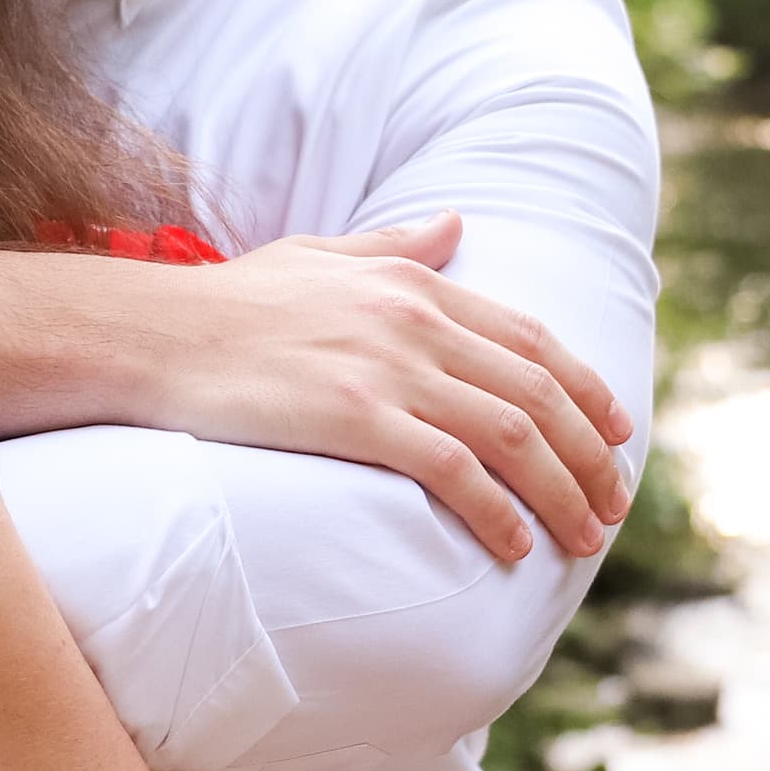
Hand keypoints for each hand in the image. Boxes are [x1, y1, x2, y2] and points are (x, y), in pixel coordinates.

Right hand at [165, 217, 632, 562]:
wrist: (152, 334)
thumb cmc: (227, 303)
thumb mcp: (320, 254)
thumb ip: (395, 245)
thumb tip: (455, 224)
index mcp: (413, 283)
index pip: (530, 339)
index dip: (586, 389)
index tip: (617, 432)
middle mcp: (415, 321)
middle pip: (537, 392)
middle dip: (591, 454)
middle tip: (614, 504)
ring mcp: (387, 369)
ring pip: (510, 435)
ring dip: (561, 492)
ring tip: (584, 538)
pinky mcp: (353, 417)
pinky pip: (451, 469)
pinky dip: (495, 510)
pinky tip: (514, 546)